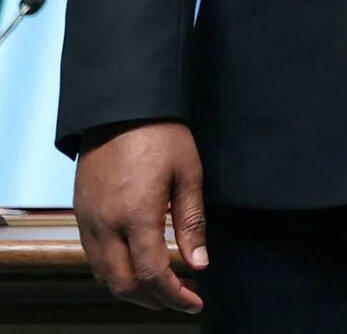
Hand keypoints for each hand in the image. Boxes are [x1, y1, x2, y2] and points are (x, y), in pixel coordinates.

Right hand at [73, 121, 206, 313]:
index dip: (175, 295)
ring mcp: (88, 220)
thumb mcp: (189, 174)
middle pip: (123, 284)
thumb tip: (199, 263)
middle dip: (153, 301)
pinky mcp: (81, 213)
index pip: (153, 274)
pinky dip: (115, 272)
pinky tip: (138, 266)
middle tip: (183, 299)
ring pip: (103, 275)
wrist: (120, 108)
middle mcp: (105, 225)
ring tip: (164, 288)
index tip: (195, 302)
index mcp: (136, 216)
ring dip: (132, 290)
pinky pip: (93, 257)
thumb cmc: (162, 135)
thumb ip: (192, 222)